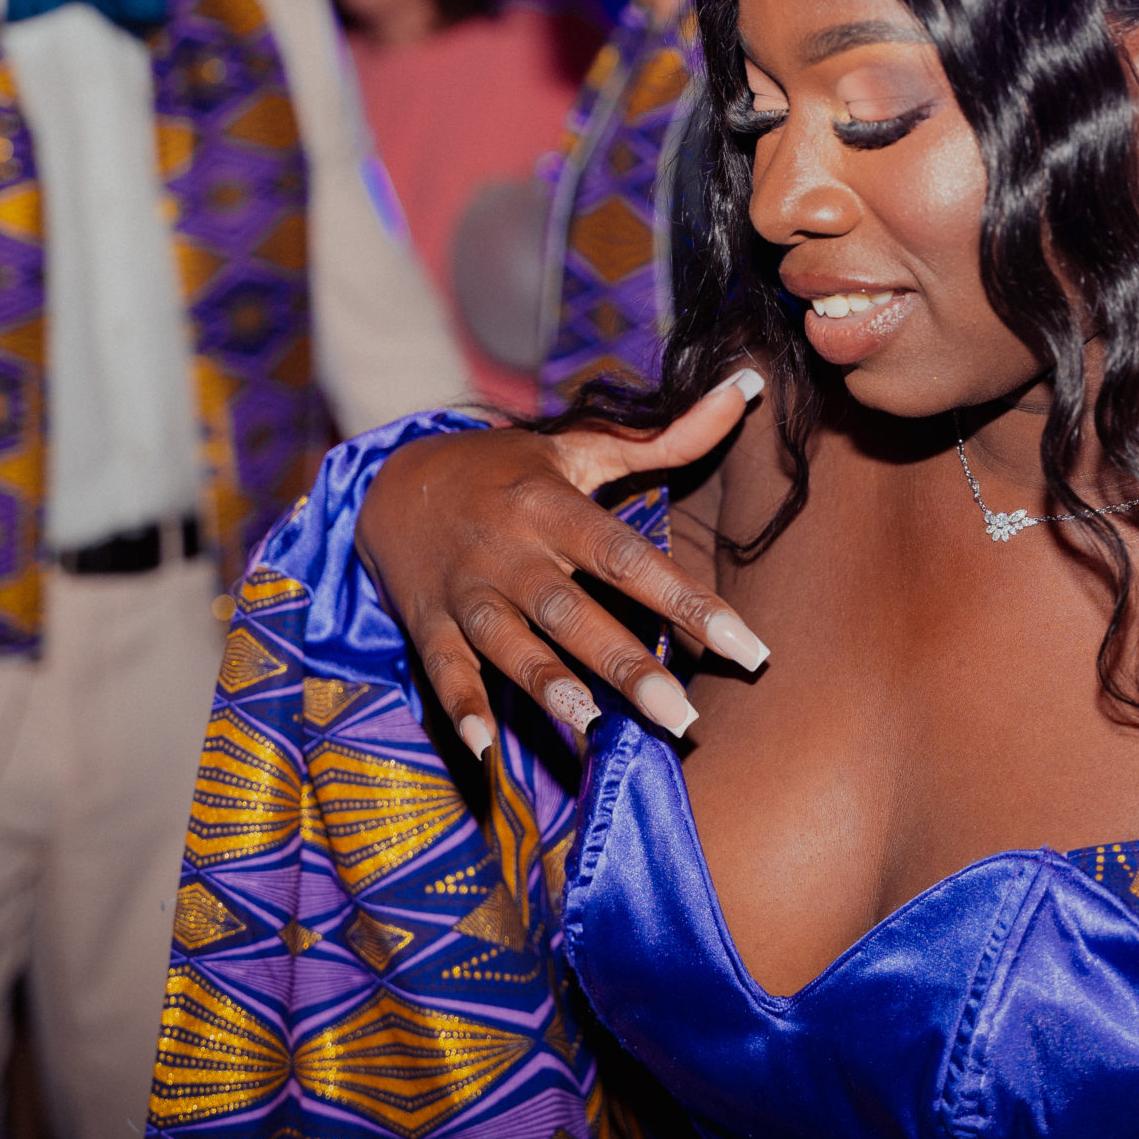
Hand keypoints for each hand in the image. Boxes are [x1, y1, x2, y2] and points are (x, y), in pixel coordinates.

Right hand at [355, 370, 771, 754]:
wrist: (391, 478)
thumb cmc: (510, 469)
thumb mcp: (581, 446)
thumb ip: (666, 437)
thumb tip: (745, 392)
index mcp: (551, 504)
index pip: (628, 557)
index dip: (688, 600)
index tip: (746, 648)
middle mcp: (509, 548)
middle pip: (573, 611)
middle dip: (627, 665)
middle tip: (683, 718)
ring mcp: (465, 588)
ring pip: (509, 642)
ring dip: (547, 684)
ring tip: (592, 725)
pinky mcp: (427, 621)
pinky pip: (442, 668)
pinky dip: (461, 705)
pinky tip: (484, 747)